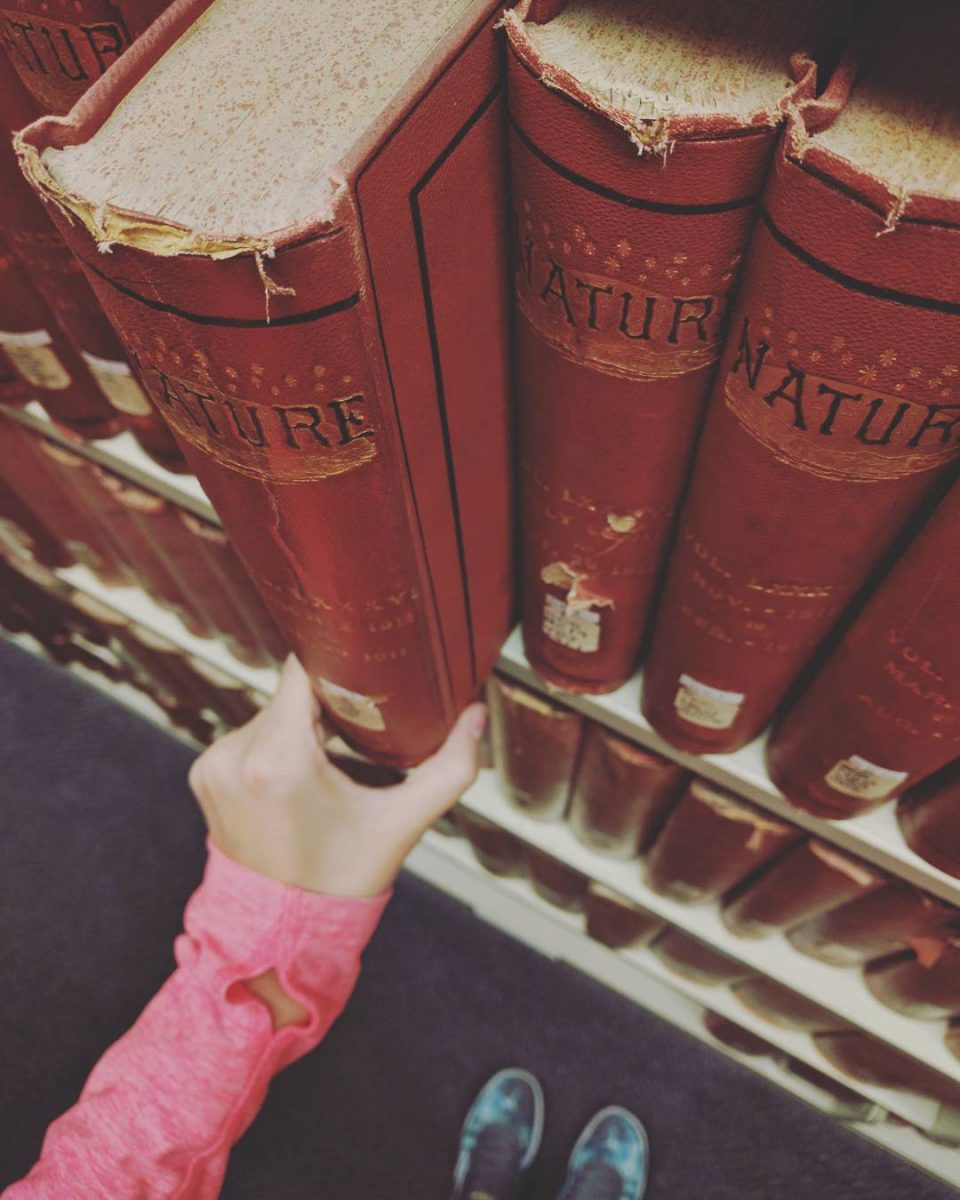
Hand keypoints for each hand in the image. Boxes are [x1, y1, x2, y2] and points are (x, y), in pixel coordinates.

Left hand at [188, 654, 486, 898]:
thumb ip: (448, 769)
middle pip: (293, 694)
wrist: (279, 934)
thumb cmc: (340, 881)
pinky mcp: (205, 773)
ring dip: (303, 724)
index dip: (339, 661)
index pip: (304, 670)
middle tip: (368, 726)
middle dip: (330, 704)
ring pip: (273, 713)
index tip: (370, 670)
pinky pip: (250, 736)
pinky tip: (305, 773)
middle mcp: (236, 755)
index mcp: (278, 760)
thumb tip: (477, 716)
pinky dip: (279, 744)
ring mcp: (215, 764)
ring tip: (338, 754)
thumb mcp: (400, 824)